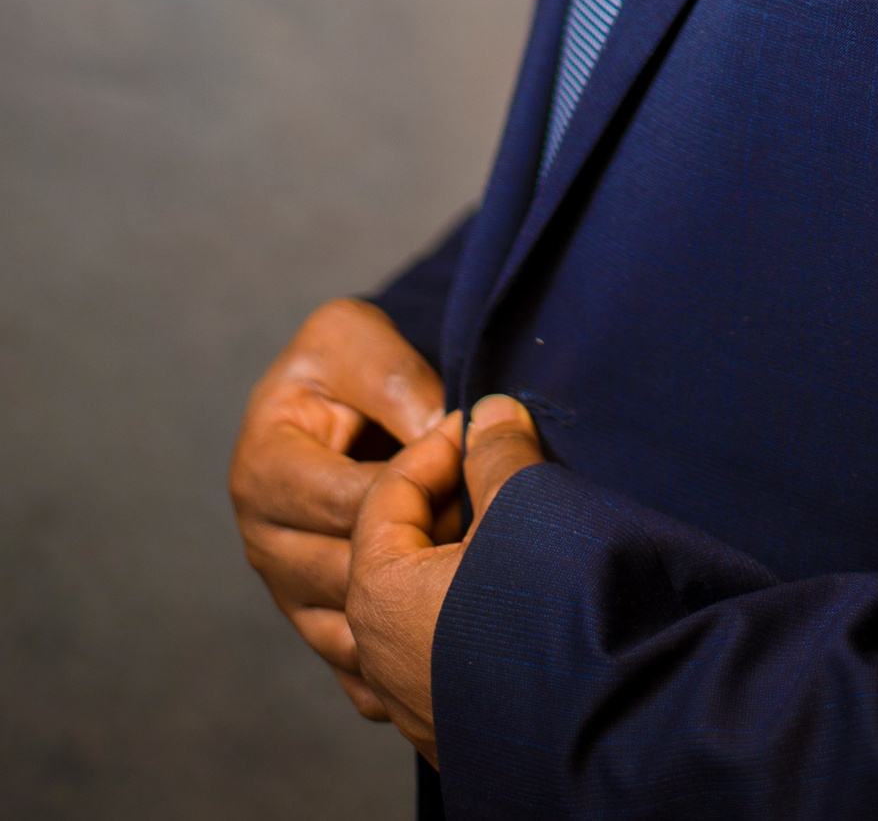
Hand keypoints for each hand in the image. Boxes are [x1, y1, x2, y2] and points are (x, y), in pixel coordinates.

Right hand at [229, 299, 447, 718]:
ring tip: (471, 566)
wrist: (339, 398)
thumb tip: (445, 436)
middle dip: (421, 548)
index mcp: (262, 470)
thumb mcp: (358, 340)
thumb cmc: (346, 362)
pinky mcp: (318, 625)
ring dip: (419, 607)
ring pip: (355, 629)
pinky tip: (450, 633)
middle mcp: (263, 541)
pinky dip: (404, 663)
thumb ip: (395, 382)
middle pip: (349, 572)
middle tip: (482, 520)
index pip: (346, 502)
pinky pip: (358, 669)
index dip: (416, 484)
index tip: (467, 459)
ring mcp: (287, 592)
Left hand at [346, 396, 545, 762]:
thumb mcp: (526, 501)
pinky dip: (468, 614)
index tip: (483, 425)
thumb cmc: (558, 605)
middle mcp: (379, 658)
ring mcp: (415, 705)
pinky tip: (515, 597)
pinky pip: (444, 656)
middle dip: (446, 503)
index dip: (439, 445)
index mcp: (379, 595)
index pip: (390, 494)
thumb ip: (498, 452)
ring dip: (458, 561)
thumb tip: (487, 415)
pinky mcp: (455, 732)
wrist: (615, 718)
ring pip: (419, 608)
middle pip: (397, 553)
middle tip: (496, 470)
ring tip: (510, 531)